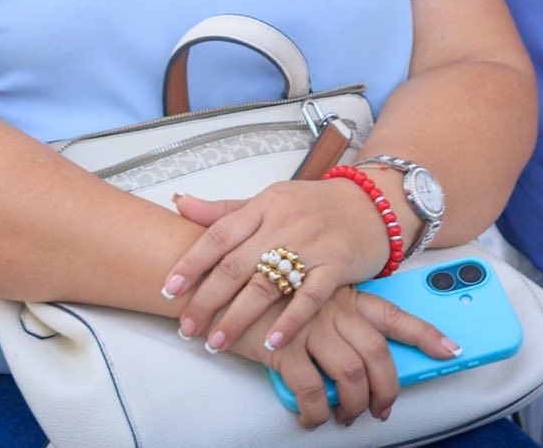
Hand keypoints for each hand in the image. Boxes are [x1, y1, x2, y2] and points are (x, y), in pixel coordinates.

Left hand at [162, 179, 391, 358]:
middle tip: (187, 327)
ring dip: (238, 317)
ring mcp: (312, 244)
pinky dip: (289, 321)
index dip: (192, 262)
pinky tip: (271, 342)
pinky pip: (310, 297)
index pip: (220, 233)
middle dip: (207, 299)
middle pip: (237, 264)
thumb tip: (179, 202)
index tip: (169, 290)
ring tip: (216, 342)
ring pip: (267, 284)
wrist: (373, 204)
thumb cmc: (315, 205)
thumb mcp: (270, 199)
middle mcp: (285, 222)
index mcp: (264, 205)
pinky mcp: (337, 265)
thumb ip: (226, 209)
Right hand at [230, 285, 458, 428]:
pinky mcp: (283, 347)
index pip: (394, 315)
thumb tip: (352, 341)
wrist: (215, 275)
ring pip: (350, 376)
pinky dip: (314, 412)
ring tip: (347, 418)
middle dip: (386, 390)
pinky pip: (310, 391)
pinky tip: (311, 419)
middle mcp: (335, 310)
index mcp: (345, 294)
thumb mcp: (304, 286)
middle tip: (382, 410)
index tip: (450, 350)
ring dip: (353, 406)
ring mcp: (310, 328)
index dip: (425, 335)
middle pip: (377, 356)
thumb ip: (331, 308)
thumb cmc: (261, 283)